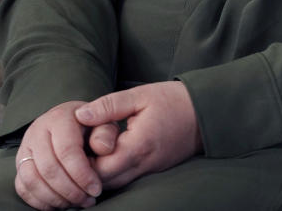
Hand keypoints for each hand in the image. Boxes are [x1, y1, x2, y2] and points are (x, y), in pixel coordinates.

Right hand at [15, 100, 120, 209]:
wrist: (72, 123)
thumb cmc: (91, 126)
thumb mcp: (104, 123)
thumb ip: (107, 134)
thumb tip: (102, 149)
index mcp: (60, 118)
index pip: (67, 151)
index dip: (82, 174)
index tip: (96, 189)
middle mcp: (37, 131)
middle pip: (48, 168)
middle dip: (70, 190)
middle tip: (87, 200)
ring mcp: (25, 147)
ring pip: (32, 180)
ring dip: (54, 198)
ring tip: (75, 202)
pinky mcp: (19, 163)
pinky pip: (22, 187)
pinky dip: (39, 201)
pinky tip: (59, 203)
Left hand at [77, 82, 203, 189]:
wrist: (206, 112)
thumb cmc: (173, 100)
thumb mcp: (139, 95)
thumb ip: (108, 106)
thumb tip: (80, 116)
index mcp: (138, 145)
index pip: (100, 168)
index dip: (82, 161)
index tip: (74, 145)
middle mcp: (144, 164)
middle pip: (105, 182)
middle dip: (87, 171)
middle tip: (77, 152)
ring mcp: (150, 171)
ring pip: (116, 185)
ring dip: (100, 174)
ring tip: (90, 154)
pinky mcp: (154, 171)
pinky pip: (127, 180)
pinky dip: (113, 174)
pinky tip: (107, 157)